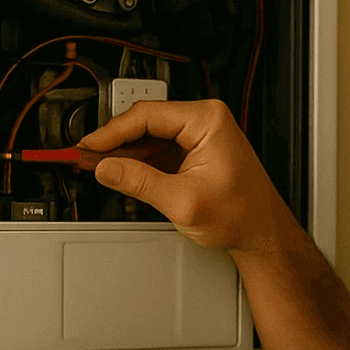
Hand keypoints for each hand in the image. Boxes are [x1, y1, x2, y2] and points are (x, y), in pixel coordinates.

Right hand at [77, 99, 284, 252]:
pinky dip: (139, 161)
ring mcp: (201, 135)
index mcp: (207, 121)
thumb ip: (140, 182)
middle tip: (86, 157)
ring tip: (99, 167)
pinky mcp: (196, 151)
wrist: (263, 234)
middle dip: (116, 142)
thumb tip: (107, 168)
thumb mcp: (183, 202)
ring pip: (150, 136)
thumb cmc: (242, 216)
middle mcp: (206, 121)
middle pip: (146, 122)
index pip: (147, 115)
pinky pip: (160, 149)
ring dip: (125, 153)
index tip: (89, 146)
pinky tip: (122, 172)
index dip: (112, 131)